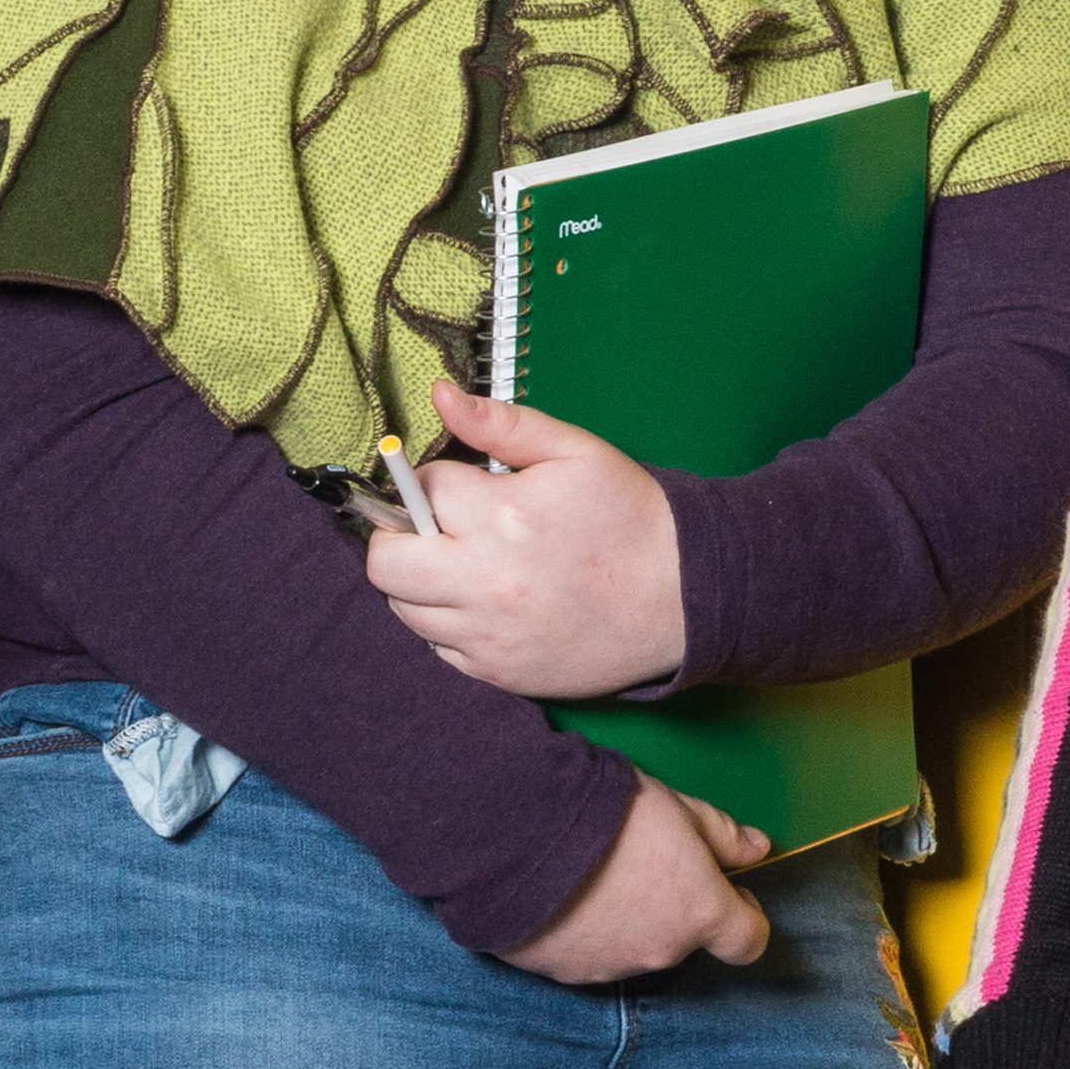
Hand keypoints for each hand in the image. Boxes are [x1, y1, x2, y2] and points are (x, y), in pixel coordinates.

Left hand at [362, 382, 692, 702]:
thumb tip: (441, 397)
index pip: (419, 490)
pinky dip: (451, 623)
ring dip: (423, 581)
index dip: (436, 481)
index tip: (464, 486)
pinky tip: (491, 602)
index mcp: (503, 516)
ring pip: (404, 608)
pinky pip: (438, 646)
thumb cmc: (631, 520)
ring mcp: (488, 634)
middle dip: (401, 535)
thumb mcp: (575, 452)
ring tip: (470, 564)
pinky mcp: (497, 671)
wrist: (685, 597)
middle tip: (438, 528)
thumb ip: (501, 423)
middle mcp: (486, 581)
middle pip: (385, 562)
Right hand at [501, 781, 772, 984]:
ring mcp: (612, 968)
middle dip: (674, 906)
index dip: (746, 917)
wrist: (520, 836)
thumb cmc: (608, 814)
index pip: (748, 941)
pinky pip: (588, 955)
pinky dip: (585, 932)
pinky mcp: (565, 973)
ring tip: (596, 874)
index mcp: (701, 913)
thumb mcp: (678, 809)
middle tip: (645, 861)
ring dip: (629, 921)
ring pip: (634, 948)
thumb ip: (723, 836)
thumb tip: (758, 849)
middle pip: (683, 938)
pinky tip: (564, 894)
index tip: (730, 891)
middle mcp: (662, 952)